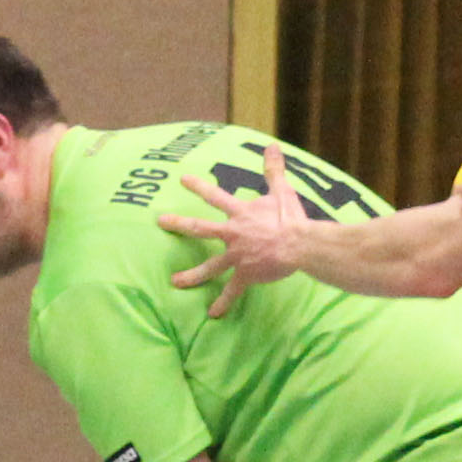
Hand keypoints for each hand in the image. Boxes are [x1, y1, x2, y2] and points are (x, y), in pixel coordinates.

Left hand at [157, 141, 318, 318]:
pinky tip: (213, 314)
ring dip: (192, 275)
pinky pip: (232, 291)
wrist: (300, 244)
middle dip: (179, 225)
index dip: (199, 187)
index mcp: (240, 214)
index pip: (215, 196)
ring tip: (175, 282)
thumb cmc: (292, 218)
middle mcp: (233, 234)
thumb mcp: (282, 191)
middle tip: (161, 222)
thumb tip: (272, 147)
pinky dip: (223, 303)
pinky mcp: (245, 274)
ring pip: (210, 267)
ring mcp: (236, 256)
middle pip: (201, 229)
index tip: (183, 180)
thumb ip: (273, 170)